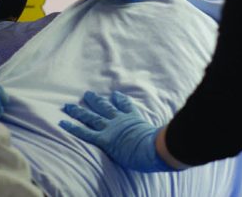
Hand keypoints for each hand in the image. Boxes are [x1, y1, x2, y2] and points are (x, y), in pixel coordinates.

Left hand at [58, 91, 173, 172]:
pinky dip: (73, 126)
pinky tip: (63, 122)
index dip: (119, 100)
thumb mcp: (164, 136)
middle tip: (87, 94)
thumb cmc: (162, 145)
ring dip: (79, 111)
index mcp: (135, 120)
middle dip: (95, 101)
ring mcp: (111, 129)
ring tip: (68, 105)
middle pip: (105, 108)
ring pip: (92, 117)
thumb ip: (165, 134)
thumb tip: (178, 136)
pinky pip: (85, 132)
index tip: (114, 95)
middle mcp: (121, 121)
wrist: (155, 148)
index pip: (126, 107)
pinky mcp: (104, 139)